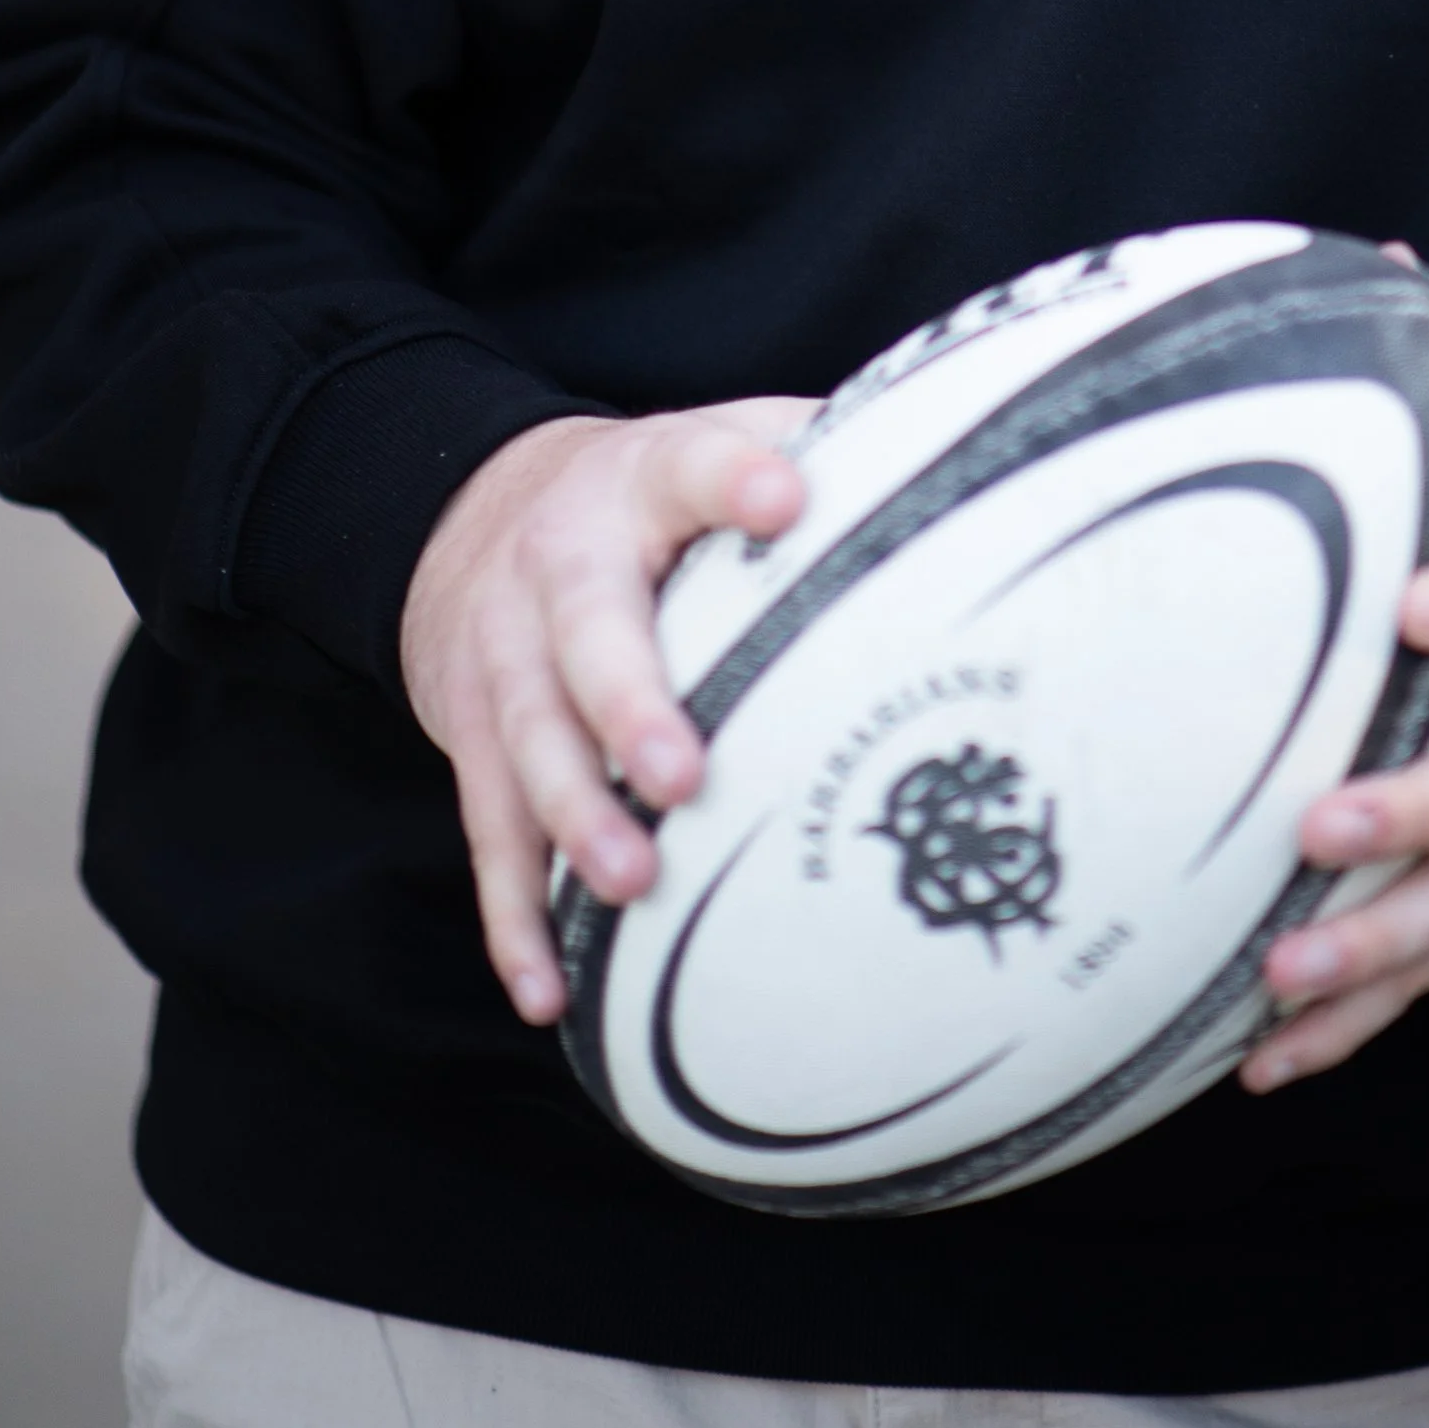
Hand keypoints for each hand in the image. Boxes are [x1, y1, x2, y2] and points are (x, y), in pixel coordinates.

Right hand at [401, 399, 814, 1025]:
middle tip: (683, 775)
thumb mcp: (715, 440)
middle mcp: (561, 566)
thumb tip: (959, 458)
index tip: (785, 497)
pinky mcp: (468, 737)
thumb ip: (817, 445)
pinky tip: (550, 987)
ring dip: (575, 818)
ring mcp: (504, 655)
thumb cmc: (646, 499)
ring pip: (530, 740)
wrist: (473, 512)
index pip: (694, 464)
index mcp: (644, 482)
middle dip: (630, 704)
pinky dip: (514, 917)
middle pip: (588, 632)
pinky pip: (491, 833)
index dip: (735, 480)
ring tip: (631, 883)